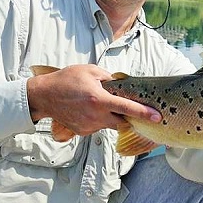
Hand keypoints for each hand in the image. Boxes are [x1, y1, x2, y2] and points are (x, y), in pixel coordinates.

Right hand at [27, 64, 160, 136]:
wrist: (44, 96)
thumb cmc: (67, 79)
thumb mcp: (90, 71)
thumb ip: (109, 79)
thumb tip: (122, 85)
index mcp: (99, 99)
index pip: (127, 108)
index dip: (144, 113)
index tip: (157, 116)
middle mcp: (96, 116)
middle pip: (123, 122)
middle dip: (129, 117)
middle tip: (128, 108)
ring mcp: (88, 125)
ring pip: (110, 124)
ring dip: (111, 116)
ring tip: (99, 103)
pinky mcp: (82, 131)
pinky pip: (98, 126)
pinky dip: (99, 119)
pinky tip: (89, 109)